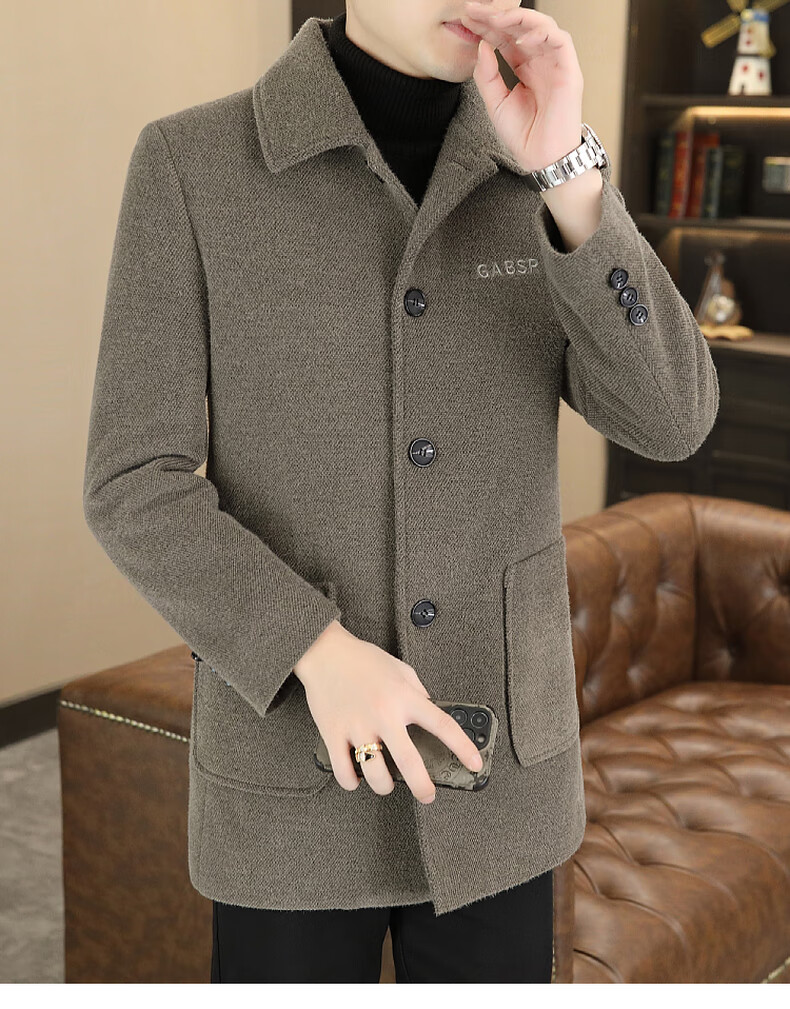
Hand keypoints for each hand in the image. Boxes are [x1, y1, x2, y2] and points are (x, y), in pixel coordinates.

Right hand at [293, 620, 483, 802]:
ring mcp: (358, 726)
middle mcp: (384, 714)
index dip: (463, 748)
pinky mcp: (333, 734)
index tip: (475, 764)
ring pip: (376, 774)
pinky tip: (356, 777)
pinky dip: (352, 782)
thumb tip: (430, 711)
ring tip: (386, 783)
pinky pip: (344, 772)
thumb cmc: (363, 659)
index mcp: (405, 698)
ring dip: (385, 786)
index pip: (443, 725)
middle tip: (428, 796)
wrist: (325, 652)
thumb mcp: (401, 670)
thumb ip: (418, 692)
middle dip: (423, 787)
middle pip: (409, 763)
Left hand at [461, 0, 583, 173]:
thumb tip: (482, 45)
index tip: (466, 18)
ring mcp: (555, 63)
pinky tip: (521, 38)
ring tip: (496, 18)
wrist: (542, 159)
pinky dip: (542, 34)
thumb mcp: (495, 103)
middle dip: (497, 15)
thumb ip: (487, 76)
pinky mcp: (569, 70)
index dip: (486, 26)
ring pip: (541, 26)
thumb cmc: (523, 135)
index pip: (505, 37)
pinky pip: (560, 40)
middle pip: (520, 27)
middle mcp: (539, 60)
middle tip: (475, 9)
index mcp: (522, 67)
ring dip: (518, 18)